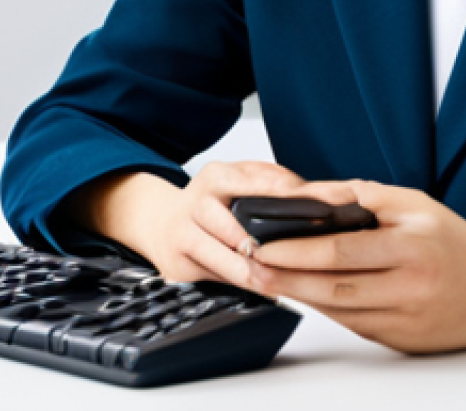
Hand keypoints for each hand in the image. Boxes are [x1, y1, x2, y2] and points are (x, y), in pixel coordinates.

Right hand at [73, 161, 304, 284]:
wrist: (161, 223)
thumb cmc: (210, 202)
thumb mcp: (235, 178)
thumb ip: (268, 178)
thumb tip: (303, 191)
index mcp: (214, 177)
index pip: (250, 181)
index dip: (278, 193)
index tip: (304, 204)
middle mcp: (195, 204)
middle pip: (229, 226)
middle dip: (256, 244)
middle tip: (289, 255)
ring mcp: (182, 237)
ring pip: (220, 258)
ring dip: (248, 272)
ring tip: (275, 281)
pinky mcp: (177, 268)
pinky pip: (213, 279)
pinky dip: (237, 284)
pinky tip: (260, 289)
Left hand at [244, 178, 465, 352]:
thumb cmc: (452, 239)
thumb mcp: (411, 202)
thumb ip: (358, 197)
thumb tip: (308, 197)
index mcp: (412, 247)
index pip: (342, 251)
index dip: (297, 249)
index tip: (262, 242)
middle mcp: (409, 288)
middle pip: (332, 287)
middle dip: (284, 277)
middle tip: (248, 265)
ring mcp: (405, 321)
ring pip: (338, 311)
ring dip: (297, 294)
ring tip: (263, 278)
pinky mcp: (402, 343)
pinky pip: (353, 323)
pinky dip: (324, 308)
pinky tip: (301, 291)